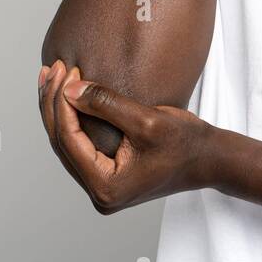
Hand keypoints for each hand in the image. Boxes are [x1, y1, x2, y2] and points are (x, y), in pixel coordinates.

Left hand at [37, 61, 213, 213]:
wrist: (210, 158)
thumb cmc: (185, 142)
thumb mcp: (147, 119)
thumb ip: (107, 104)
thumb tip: (69, 89)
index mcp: (106, 187)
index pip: (69, 139)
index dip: (62, 103)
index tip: (65, 70)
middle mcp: (99, 192)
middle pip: (62, 142)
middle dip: (53, 104)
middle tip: (51, 69)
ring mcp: (102, 185)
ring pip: (67, 143)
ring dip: (58, 110)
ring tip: (51, 77)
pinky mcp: (107, 174)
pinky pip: (80, 145)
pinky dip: (72, 119)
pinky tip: (66, 96)